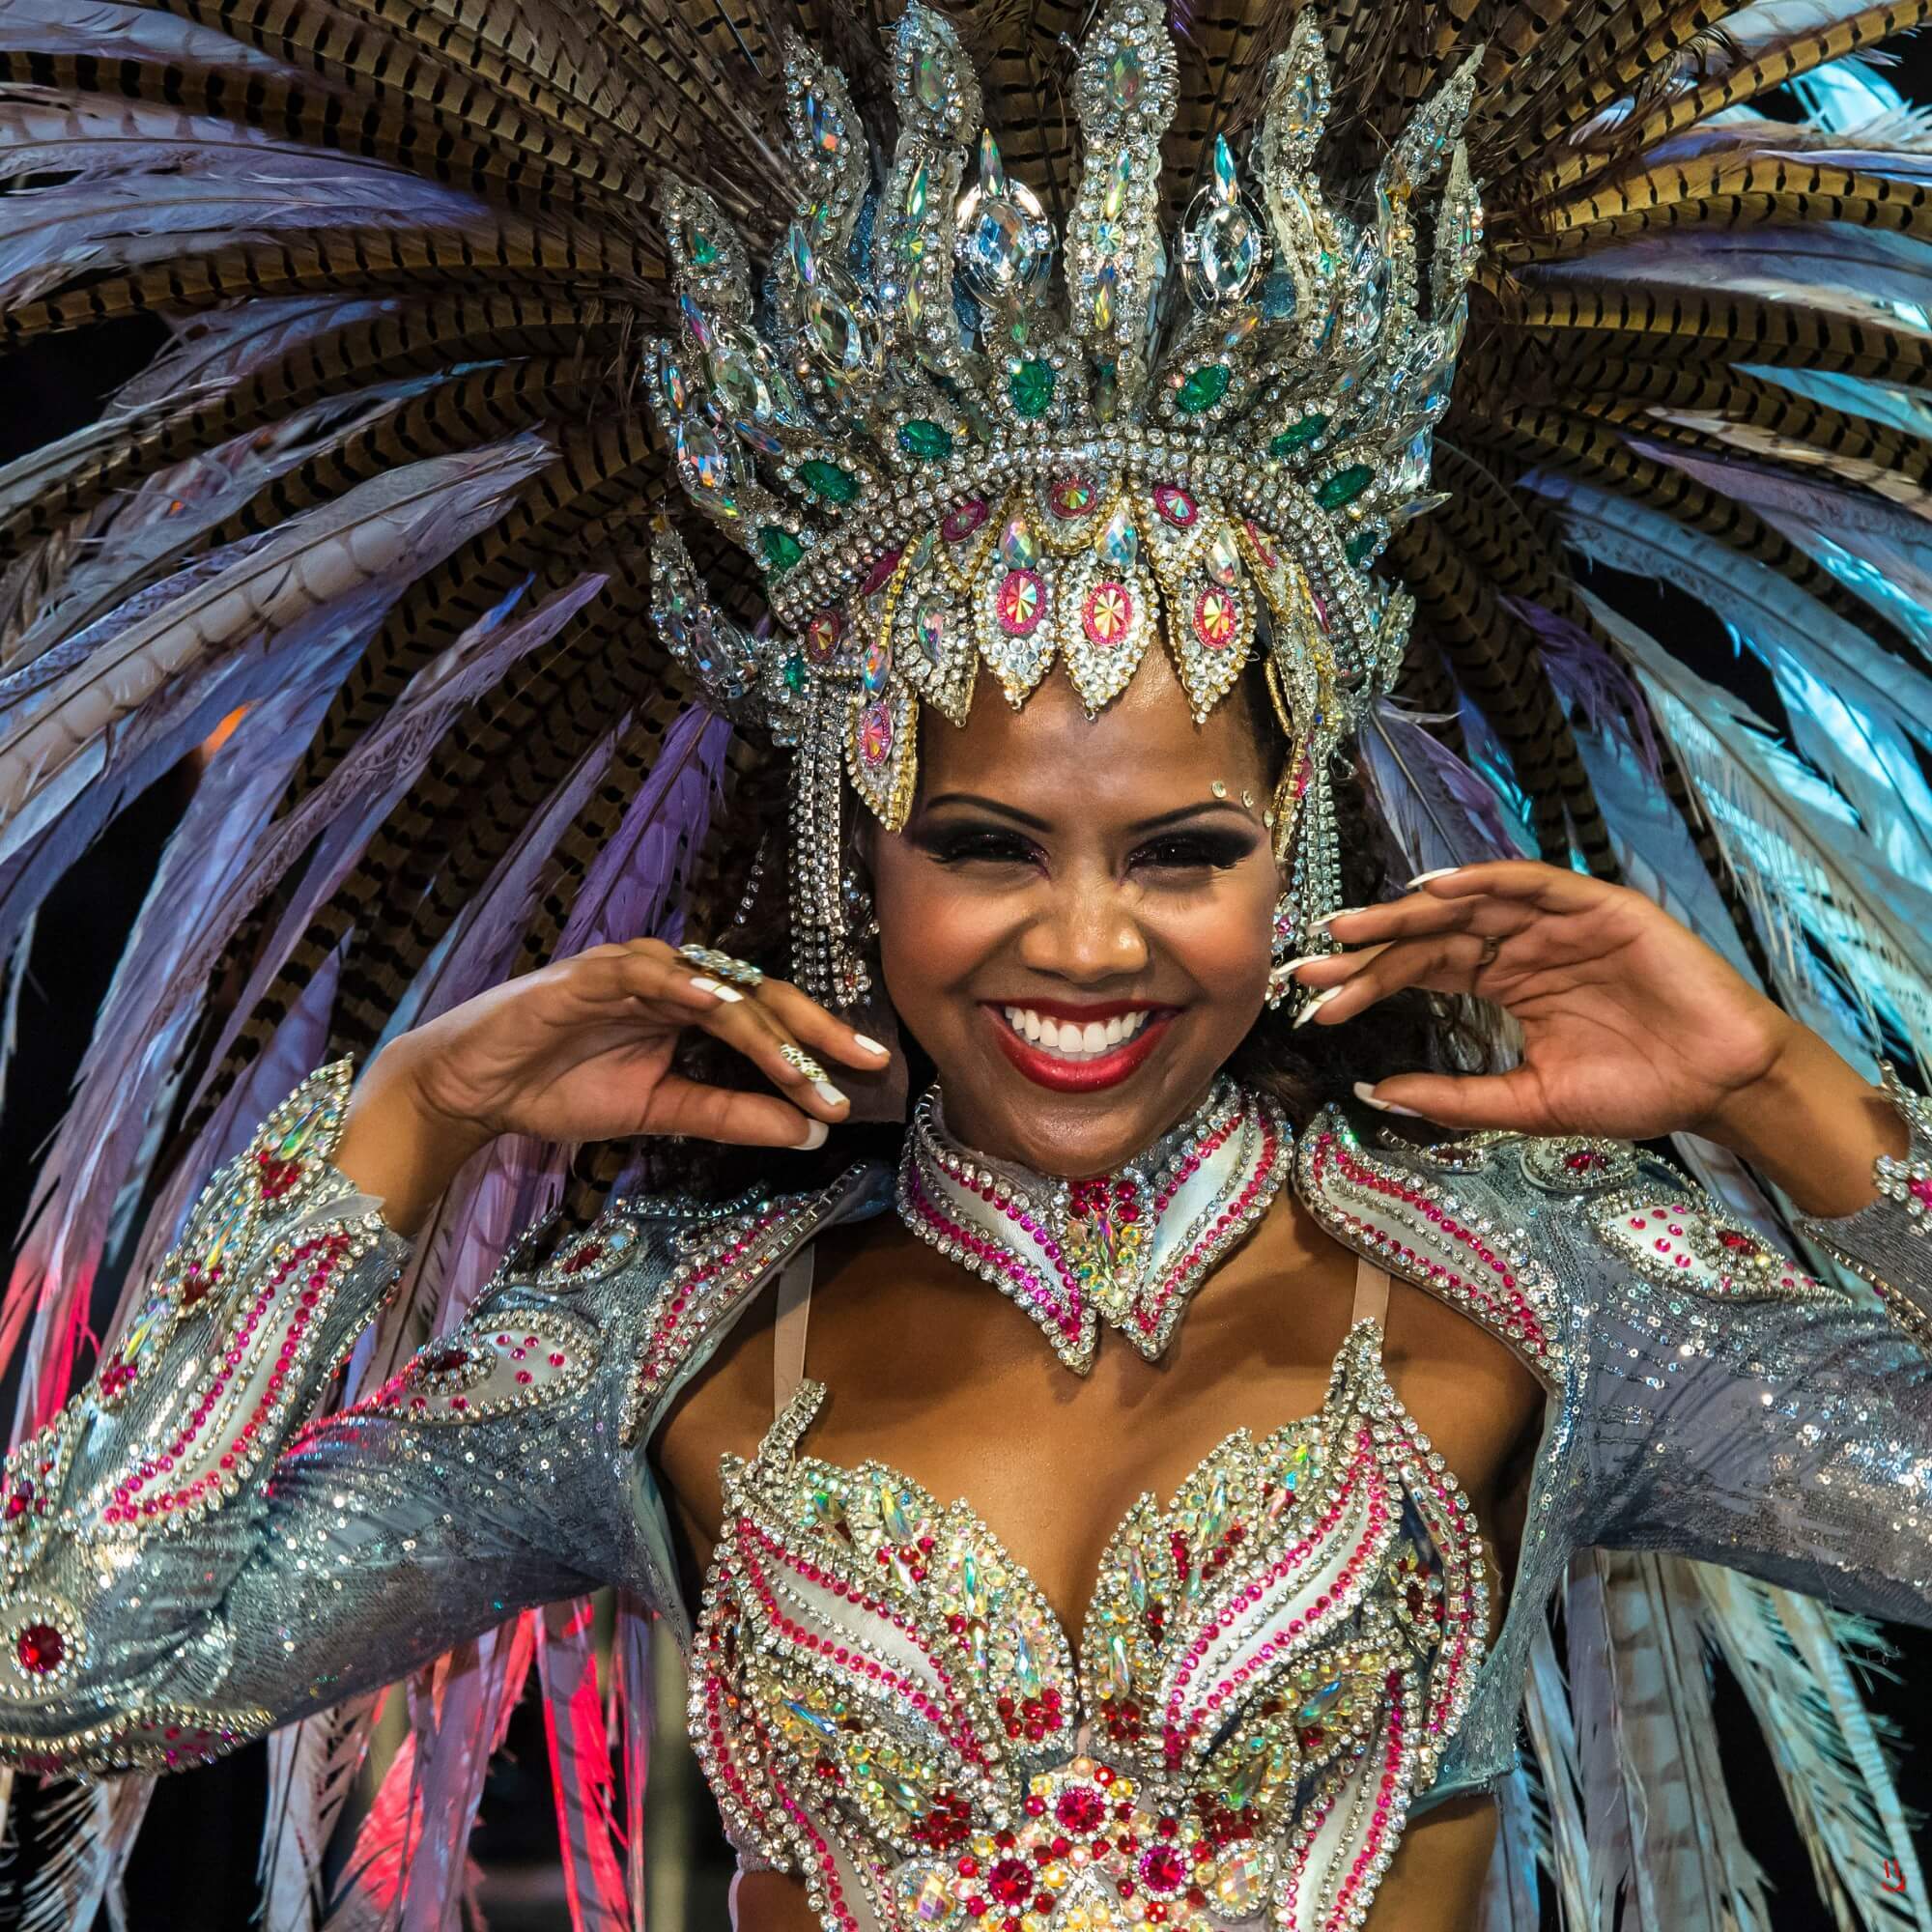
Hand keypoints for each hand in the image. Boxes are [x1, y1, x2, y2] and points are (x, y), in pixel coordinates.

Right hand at [336, 940, 890, 1232]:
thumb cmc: (562, 1090)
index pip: (770, 1019)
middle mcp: (673, 980)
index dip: (819, 1044)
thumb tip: (809, 1132)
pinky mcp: (586, 975)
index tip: (869, 1078)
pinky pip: (643, 974)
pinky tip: (715, 1003)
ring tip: (802, 1068)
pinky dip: (680, 985)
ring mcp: (632, 972)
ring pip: (713, 988)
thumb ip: (730, 1117)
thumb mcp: (661, 1114)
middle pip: (758, 995)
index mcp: (692, 1007)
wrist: (473, 1090)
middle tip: (865, 1062)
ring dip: (760, 1029)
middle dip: (814, 1031)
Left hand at [1290, 862, 1901, 1212]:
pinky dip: (1486, 880)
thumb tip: (1374, 1095)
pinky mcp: (1599, 908)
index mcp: (1505, 983)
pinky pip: (1533, 884)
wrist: (1719, 1087)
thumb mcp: (1527, 1102)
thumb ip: (1454, 1097)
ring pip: (1471, 905)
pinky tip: (1437, 890)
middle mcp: (1522, 946)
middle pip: (1432, 935)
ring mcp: (1558, 924)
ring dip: (1410, 911)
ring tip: (1355, 924)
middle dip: (1371, 948)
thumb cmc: (1635, 1092)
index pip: (1422, 972)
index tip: (1315, 1002)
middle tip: (1312, 960)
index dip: (1369, 983)